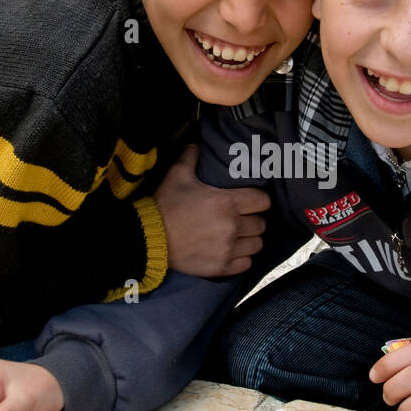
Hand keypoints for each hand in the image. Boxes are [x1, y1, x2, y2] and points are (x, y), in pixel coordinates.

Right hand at [154, 144, 269, 275]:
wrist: (148, 238)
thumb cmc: (165, 205)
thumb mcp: (177, 176)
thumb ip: (190, 157)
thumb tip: (195, 143)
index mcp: (227, 202)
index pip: (263, 201)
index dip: (259, 200)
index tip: (250, 202)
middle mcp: (232, 226)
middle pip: (261, 224)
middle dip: (253, 220)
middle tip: (241, 219)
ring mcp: (228, 249)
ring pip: (257, 245)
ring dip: (249, 240)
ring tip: (238, 236)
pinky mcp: (221, 267)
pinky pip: (246, 263)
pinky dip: (242, 258)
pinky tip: (231, 251)